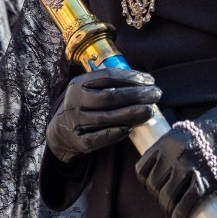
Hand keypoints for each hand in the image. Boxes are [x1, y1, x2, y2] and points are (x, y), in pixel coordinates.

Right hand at [45, 70, 160, 163]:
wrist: (60, 130)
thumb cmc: (84, 105)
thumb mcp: (88, 88)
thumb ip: (108, 84)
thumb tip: (144, 81)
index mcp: (78, 84)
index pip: (107, 76)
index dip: (131, 77)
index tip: (150, 80)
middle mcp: (75, 102)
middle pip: (109, 96)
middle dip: (136, 95)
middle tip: (156, 95)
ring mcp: (76, 122)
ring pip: (106, 117)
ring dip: (131, 114)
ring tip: (149, 111)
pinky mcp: (79, 141)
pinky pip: (98, 138)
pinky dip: (115, 134)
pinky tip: (130, 129)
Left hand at [135, 81, 216, 217]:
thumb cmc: (213, 129)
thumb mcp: (184, 133)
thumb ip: (170, 148)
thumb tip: (163, 170)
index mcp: (165, 142)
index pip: (141, 169)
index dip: (145, 182)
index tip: (152, 188)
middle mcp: (172, 155)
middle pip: (154, 186)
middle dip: (157, 197)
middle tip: (166, 201)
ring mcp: (188, 168)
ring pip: (167, 197)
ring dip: (167, 208)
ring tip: (172, 212)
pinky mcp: (205, 180)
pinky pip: (186, 203)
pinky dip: (180, 214)